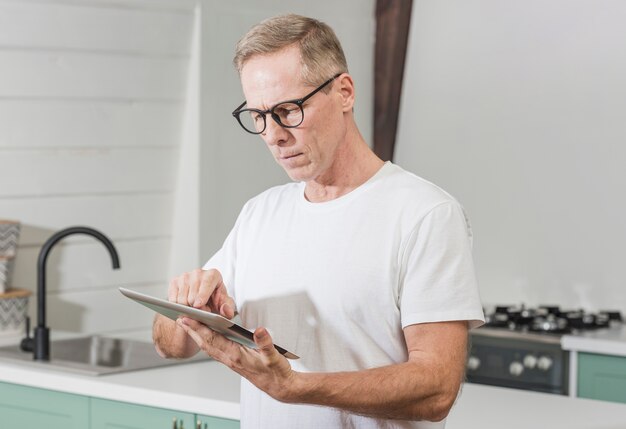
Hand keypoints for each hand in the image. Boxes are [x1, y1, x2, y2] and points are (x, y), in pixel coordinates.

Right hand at [168, 268, 235, 318]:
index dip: (202, 295)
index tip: (198, 305)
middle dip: (196, 308)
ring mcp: (185, 276)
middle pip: (192, 295)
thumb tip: (225, 311)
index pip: (206, 283)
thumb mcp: (225, 304)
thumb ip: (228, 308)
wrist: (207, 296)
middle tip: (202, 311)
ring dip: (187, 308)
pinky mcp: (174, 281)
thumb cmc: (216, 299)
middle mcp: (198, 272)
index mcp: (213, 274)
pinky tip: (185, 306)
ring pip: (181, 299)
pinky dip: (178, 306)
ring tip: (195, 308)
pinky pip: (172, 299)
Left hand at [176, 317, 296, 401]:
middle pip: (206, 342)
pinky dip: (207, 339)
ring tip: (189, 323)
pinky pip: (215, 348)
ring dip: (197, 335)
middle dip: (192, 330)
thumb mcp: (274, 357)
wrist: (279, 386)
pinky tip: (206, 334)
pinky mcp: (234, 360)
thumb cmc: (275, 372)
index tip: (187, 318)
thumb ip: (265, 343)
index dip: (199, 328)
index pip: (213, 339)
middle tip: (180, 318)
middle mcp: (230, 358)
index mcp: (236, 356)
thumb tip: (259, 330)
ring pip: (209, 346)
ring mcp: (231, 360)